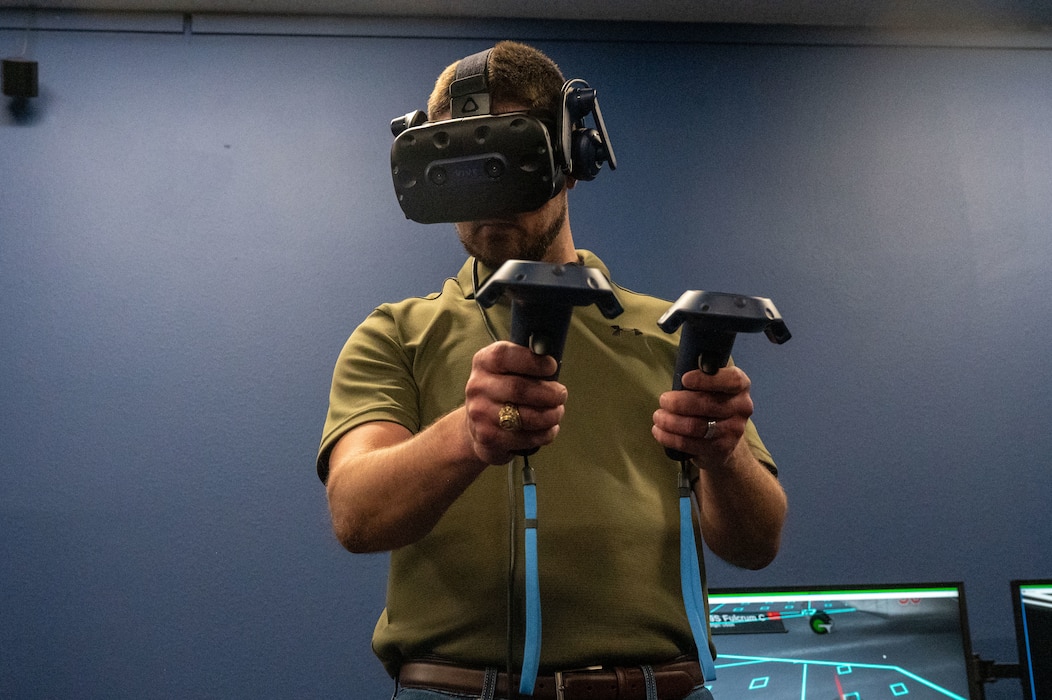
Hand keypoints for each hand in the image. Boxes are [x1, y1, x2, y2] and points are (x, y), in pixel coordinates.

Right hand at [464, 341, 567, 463]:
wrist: (477, 425)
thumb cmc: (504, 391)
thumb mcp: (509, 368)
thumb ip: (528, 360)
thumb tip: (551, 354)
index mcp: (484, 362)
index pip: (504, 356)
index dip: (532, 361)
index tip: (552, 366)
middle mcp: (478, 386)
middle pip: (519, 389)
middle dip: (549, 393)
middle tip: (561, 394)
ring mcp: (480, 413)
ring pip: (525, 417)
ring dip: (550, 416)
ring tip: (557, 412)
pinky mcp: (488, 437)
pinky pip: (526, 437)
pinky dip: (545, 434)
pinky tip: (549, 429)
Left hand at [652, 366, 754, 468]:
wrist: (724, 439)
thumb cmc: (711, 402)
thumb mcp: (712, 385)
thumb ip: (701, 377)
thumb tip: (680, 375)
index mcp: (741, 386)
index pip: (730, 379)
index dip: (705, 379)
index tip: (684, 379)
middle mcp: (742, 407)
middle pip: (707, 404)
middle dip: (678, 402)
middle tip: (663, 400)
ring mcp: (733, 430)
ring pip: (695, 426)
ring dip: (670, 421)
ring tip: (658, 416)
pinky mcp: (721, 449)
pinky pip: (689, 443)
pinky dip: (669, 437)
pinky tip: (659, 431)